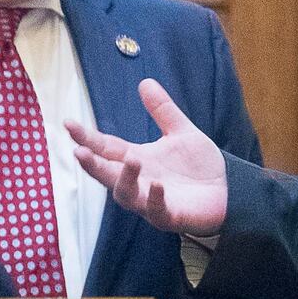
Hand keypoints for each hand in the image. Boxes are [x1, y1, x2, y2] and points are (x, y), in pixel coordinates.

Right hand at [65, 78, 226, 234]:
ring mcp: (151, 202)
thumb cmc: (199, 166)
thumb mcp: (180, 132)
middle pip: (107, 175)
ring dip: (124, 180)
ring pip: (126, 196)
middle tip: (80, 151)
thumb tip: (145, 82)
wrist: (228, 191)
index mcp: (137, 160)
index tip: (68, 123)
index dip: (87, 138)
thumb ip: (162, 110)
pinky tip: (157, 185)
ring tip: (131, 160)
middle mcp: (138, 182)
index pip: (106, 148)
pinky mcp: (170, 216)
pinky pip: (157, 212)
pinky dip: (155, 199)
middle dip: (92, 165)